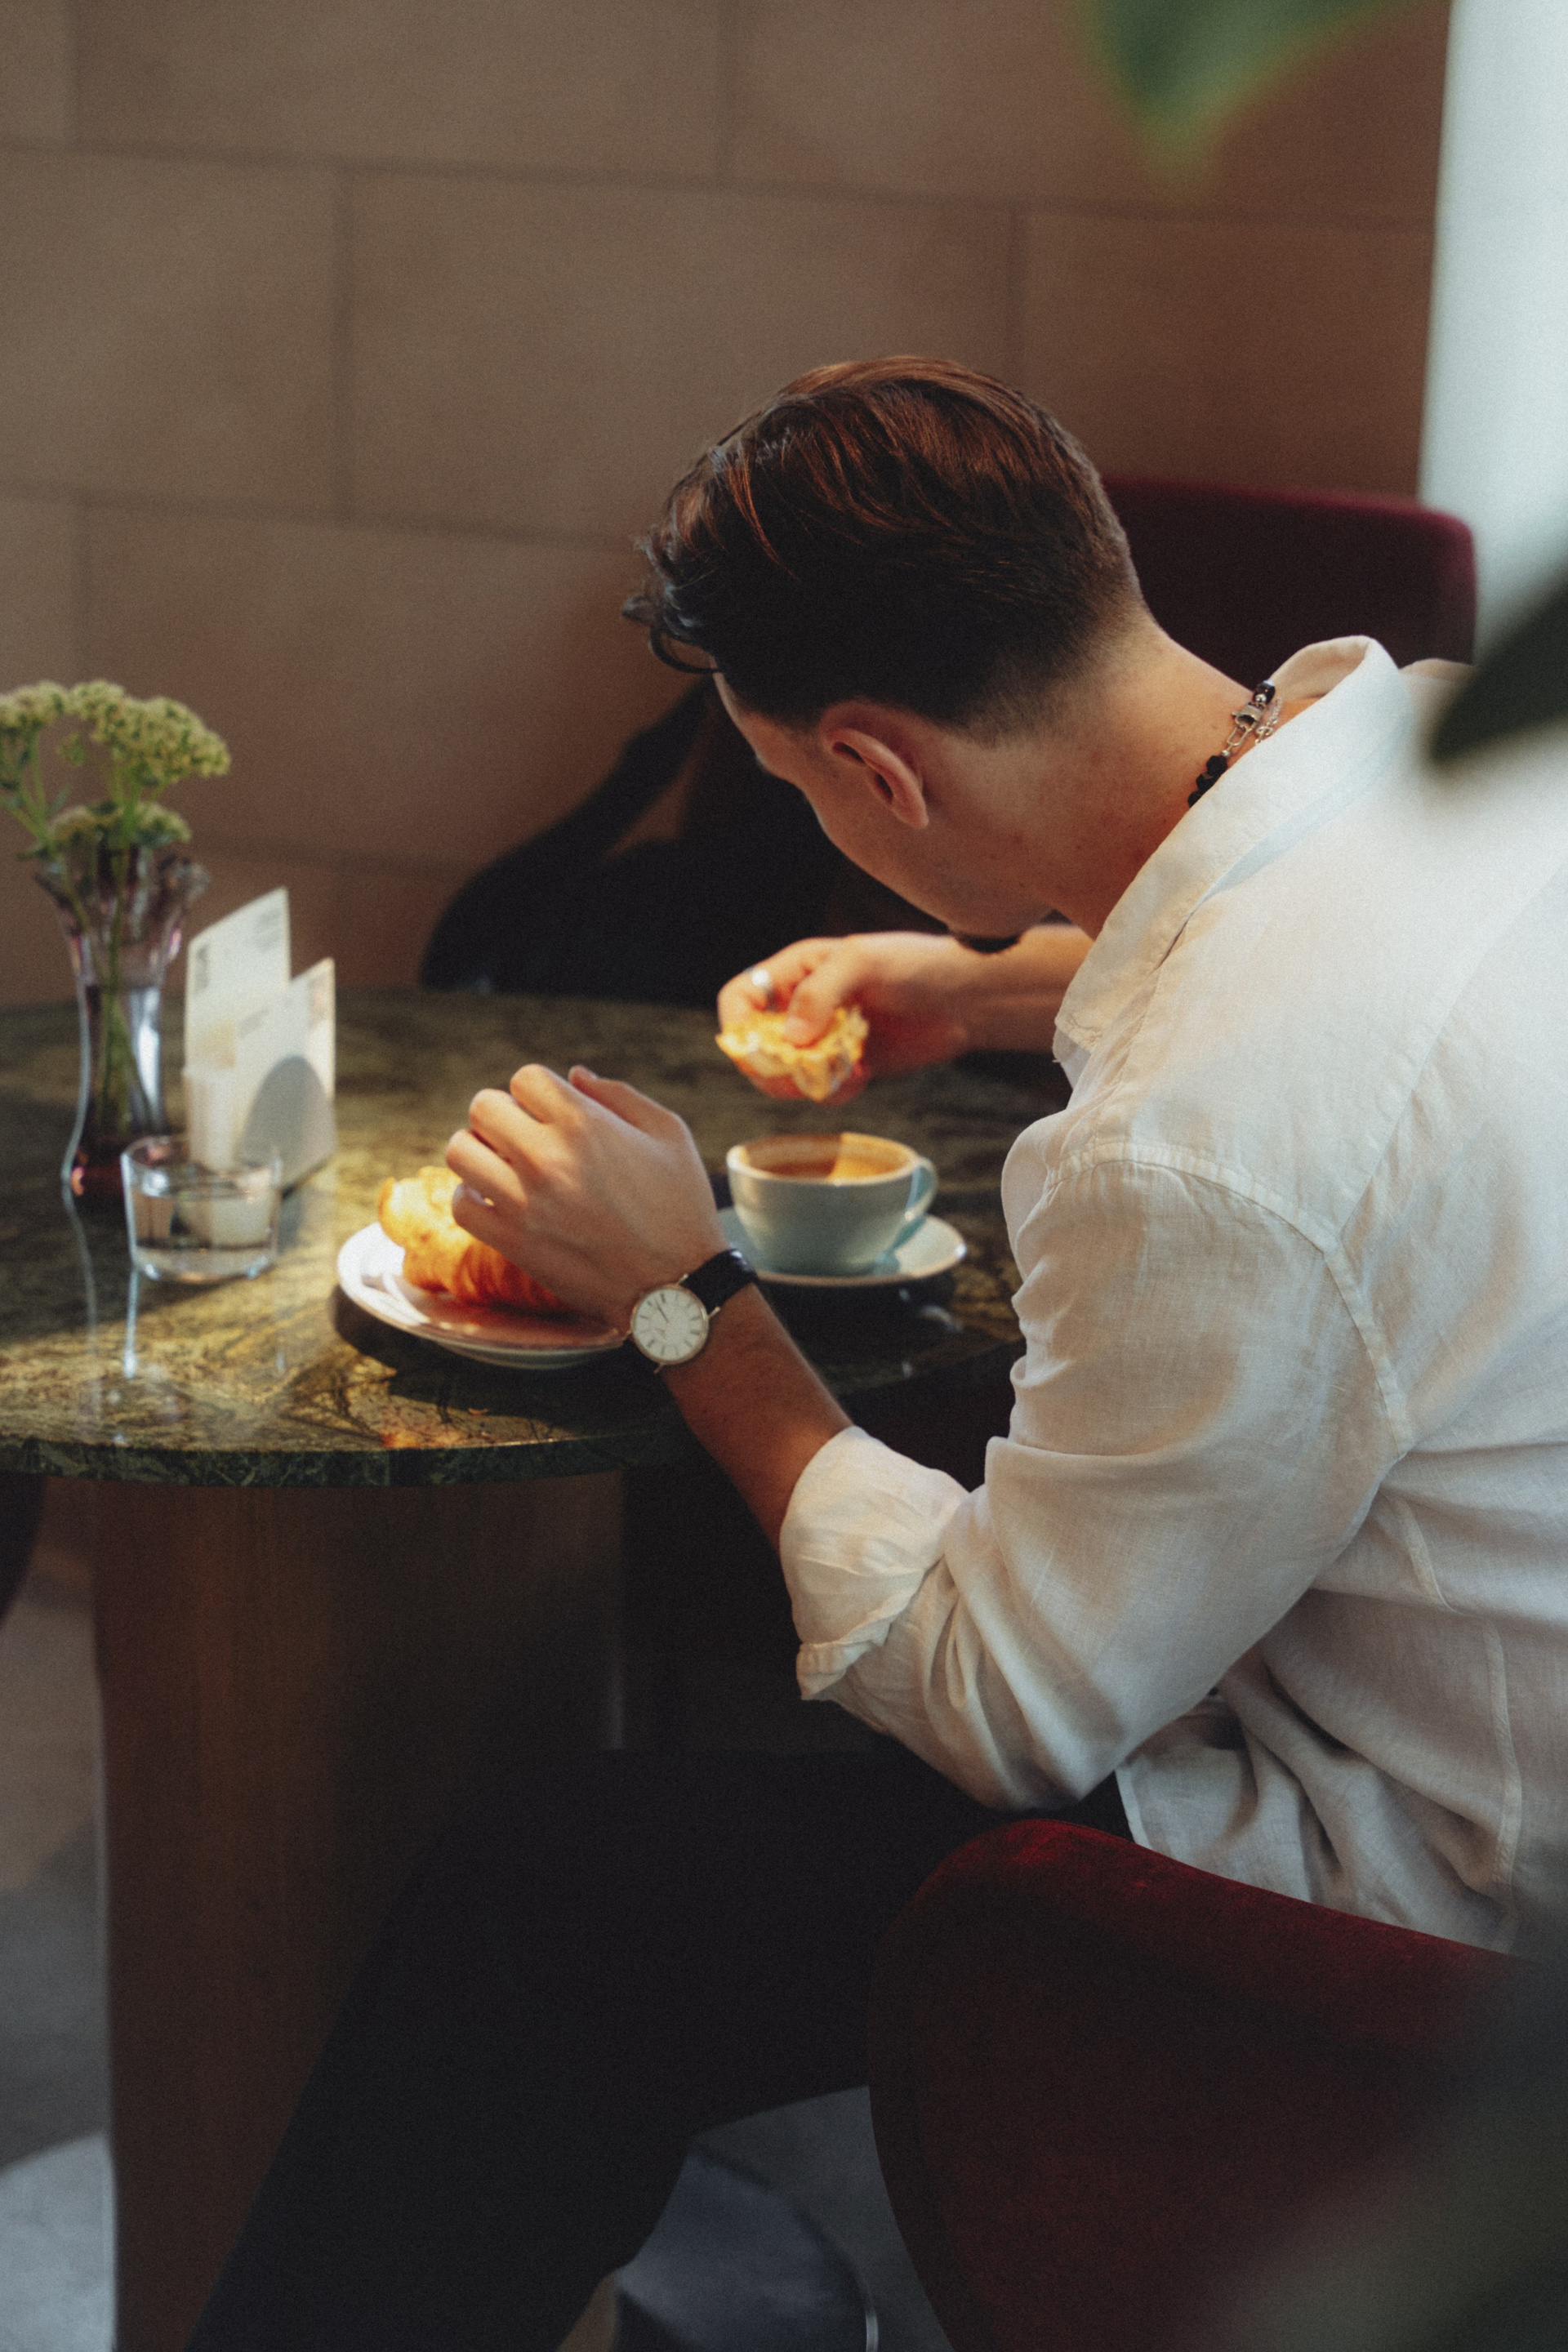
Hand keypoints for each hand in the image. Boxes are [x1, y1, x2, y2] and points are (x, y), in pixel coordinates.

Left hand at [446, 1064, 725, 1326]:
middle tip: (522, 1134)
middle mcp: (548, 1158)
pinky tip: (494, 1197)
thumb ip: (619, 1096)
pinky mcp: (514, 1242)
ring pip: (461, 1151)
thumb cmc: (681, 1208)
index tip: (549, 1112)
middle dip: (502, 1114)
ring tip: (501, 1163)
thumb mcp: (669, 1135)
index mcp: (586, 1125)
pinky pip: (462, 1205)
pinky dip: (470, 1196)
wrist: (679, 1286)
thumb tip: (574, 1075)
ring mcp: (525, 1202)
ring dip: (478, 1150)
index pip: (525, 1079)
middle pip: (483, 1108)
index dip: (537, 1092)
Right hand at [717, 933, 975, 1102]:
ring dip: (808, 1084)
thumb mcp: (864, 961)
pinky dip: (834, 1093)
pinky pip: (819, 1091)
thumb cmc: (916, 964)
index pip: (740, 999)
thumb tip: (790, 1037)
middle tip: (806, 1073)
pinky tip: (864, 1077)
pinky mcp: (847, 1065)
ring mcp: (823, 1039)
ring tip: (848, 1072)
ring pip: (785, 1077)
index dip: (738, 1027)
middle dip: (775, 1068)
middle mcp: (802, 1005)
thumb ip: (820, 992)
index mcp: (795, 971)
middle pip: (755, 1048)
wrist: (966, 998)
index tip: (759, 1051)